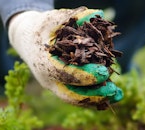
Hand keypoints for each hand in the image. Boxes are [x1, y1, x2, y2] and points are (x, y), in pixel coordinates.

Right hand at [8, 7, 122, 107]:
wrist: (26, 40)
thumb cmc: (41, 28)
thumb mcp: (52, 19)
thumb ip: (73, 17)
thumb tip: (96, 14)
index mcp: (44, 63)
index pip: (65, 74)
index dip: (85, 75)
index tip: (104, 72)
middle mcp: (48, 80)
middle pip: (70, 95)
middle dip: (93, 95)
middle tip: (113, 90)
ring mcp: (54, 87)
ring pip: (76, 99)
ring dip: (98, 99)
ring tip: (118, 95)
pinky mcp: (62, 88)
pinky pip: (79, 97)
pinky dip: (95, 98)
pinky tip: (113, 96)